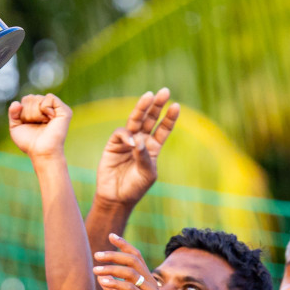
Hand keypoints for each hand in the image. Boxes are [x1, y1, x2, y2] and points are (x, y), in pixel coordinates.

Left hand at [8, 93, 71, 160]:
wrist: (41, 152)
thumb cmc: (29, 143)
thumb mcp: (15, 126)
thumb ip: (12, 113)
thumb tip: (16, 102)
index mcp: (38, 111)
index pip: (25, 99)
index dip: (22, 112)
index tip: (27, 124)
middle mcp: (48, 108)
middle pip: (30, 97)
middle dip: (27, 113)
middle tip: (35, 124)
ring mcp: (57, 109)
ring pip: (38, 98)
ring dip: (35, 113)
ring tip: (42, 123)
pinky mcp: (64, 110)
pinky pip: (49, 97)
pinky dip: (45, 108)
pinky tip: (49, 119)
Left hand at [93, 234, 178, 289]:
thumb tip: (101, 278)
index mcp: (146, 281)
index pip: (136, 257)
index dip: (124, 245)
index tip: (111, 235)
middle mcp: (150, 283)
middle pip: (134, 260)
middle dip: (115, 254)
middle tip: (97, 254)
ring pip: (132, 273)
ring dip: (112, 269)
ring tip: (95, 269)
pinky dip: (116, 284)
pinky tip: (103, 282)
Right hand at [95, 89, 177, 207]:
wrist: (116, 197)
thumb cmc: (135, 188)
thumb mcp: (147, 173)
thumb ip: (144, 157)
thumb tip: (138, 140)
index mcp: (154, 147)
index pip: (163, 128)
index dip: (170, 117)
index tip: (176, 106)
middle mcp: (142, 141)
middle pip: (150, 119)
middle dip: (157, 105)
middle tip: (164, 91)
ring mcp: (127, 141)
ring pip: (135, 120)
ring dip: (142, 108)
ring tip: (148, 96)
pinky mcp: (113, 145)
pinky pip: (121, 133)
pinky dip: (126, 135)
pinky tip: (131, 141)